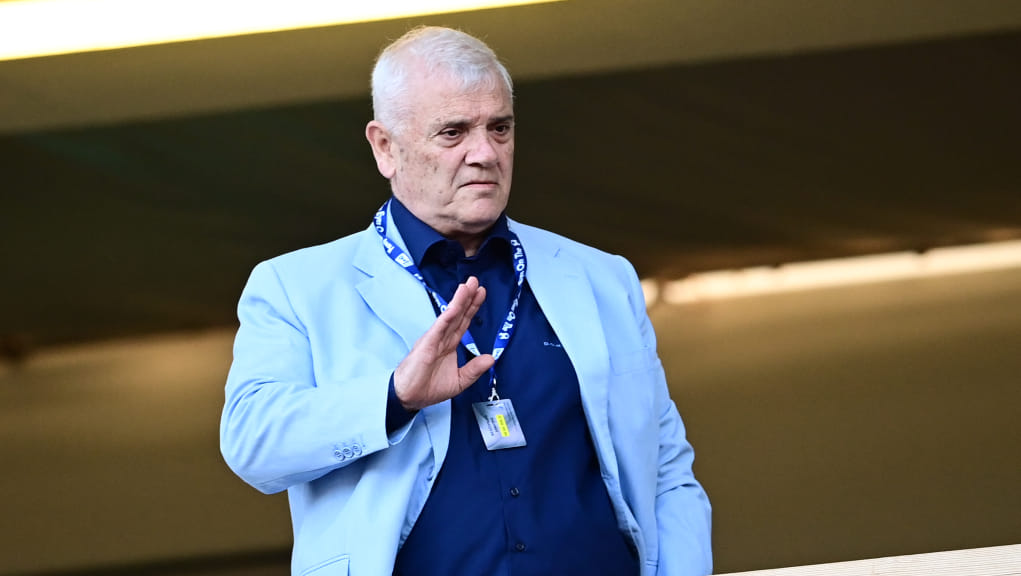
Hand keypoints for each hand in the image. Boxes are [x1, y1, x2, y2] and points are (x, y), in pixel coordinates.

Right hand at [394, 276, 494, 410]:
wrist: (409, 398)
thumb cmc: (428, 388)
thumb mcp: (459, 381)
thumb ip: (474, 369)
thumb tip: (491, 358)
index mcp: (449, 345)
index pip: (463, 322)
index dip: (472, 308)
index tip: (481, 293)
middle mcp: (442, 339)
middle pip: (458, 315)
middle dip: (467, 298)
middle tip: (476, 282)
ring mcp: (433, 340)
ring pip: (449, 317)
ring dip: (458, 301)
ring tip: (467, 286)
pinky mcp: (426, 345)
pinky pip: (438, 329)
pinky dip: (446, 318)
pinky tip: (454, 308)